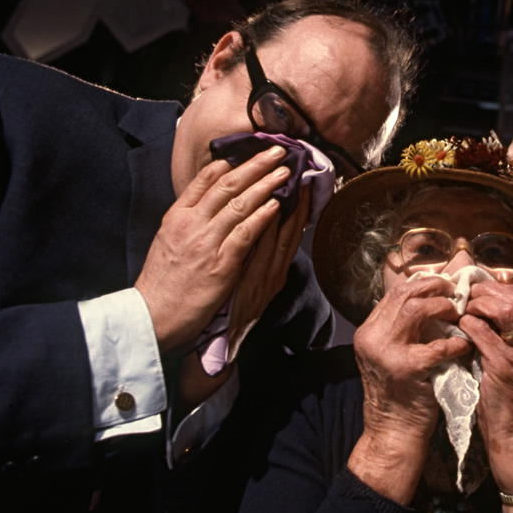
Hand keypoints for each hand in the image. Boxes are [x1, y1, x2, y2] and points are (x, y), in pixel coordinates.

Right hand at [136, 146, 295, 352]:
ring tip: (285, 172)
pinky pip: (246, 233)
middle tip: (276, 151)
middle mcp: (191, 224)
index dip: (231, 162)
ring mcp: (206, 242)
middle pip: (228, 184)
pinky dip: (263, 216)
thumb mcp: (167, 241)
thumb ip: (188, 220)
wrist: (152, 316)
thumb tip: (208, 203)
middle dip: (255, 165)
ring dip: (266, 184)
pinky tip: (277, 204)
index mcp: (177, 216)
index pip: (204, 179)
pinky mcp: (221, 264)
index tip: (249, 151)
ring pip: (240, 204)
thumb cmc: (161, 282)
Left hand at [227, 182, 311, 335]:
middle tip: (297, 171)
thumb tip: (255, 226)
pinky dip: (265, 230)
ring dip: (283, 208)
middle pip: (290, 231)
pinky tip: (267, 210)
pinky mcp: (251, 287)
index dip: (298, 206)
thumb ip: (252, 254)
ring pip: (279, 238)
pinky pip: (260, 252)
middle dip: (295, 200)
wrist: (213, 341)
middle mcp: (274, 274)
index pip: (290, 233)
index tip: (300, 181)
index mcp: (275, 272)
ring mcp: (265, 280)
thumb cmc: (224, 307)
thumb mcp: (244, 280)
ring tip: (283, 180)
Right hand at [348, 277, 472, 503]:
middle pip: (404, 294)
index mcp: (368, 331)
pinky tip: (464, 346)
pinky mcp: (406, 369)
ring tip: (458, 316)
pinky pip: (438, 345)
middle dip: (435, 290)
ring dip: (443, 308)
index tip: (445, 287)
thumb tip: (431, 300)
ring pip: (417, 310)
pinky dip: (456, 343)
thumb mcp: (390, 355)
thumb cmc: (400, 394)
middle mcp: (372, 337)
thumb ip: (402, 329)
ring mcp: (386, 353)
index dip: (424, 285)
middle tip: (456, 295)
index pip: (395, 293)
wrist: (392, 433)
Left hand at [458, 282, 512, 512]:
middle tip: (465, 295)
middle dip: (486, 292)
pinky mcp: (508, 365)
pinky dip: (469, 326)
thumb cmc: (510, 401)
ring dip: (479, 305)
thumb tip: (482, 309)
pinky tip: (459, 327)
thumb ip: (508, 337)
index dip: (496, 290)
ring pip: (504, 310)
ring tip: (463, 310)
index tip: (476, 291)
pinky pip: (484, 333)